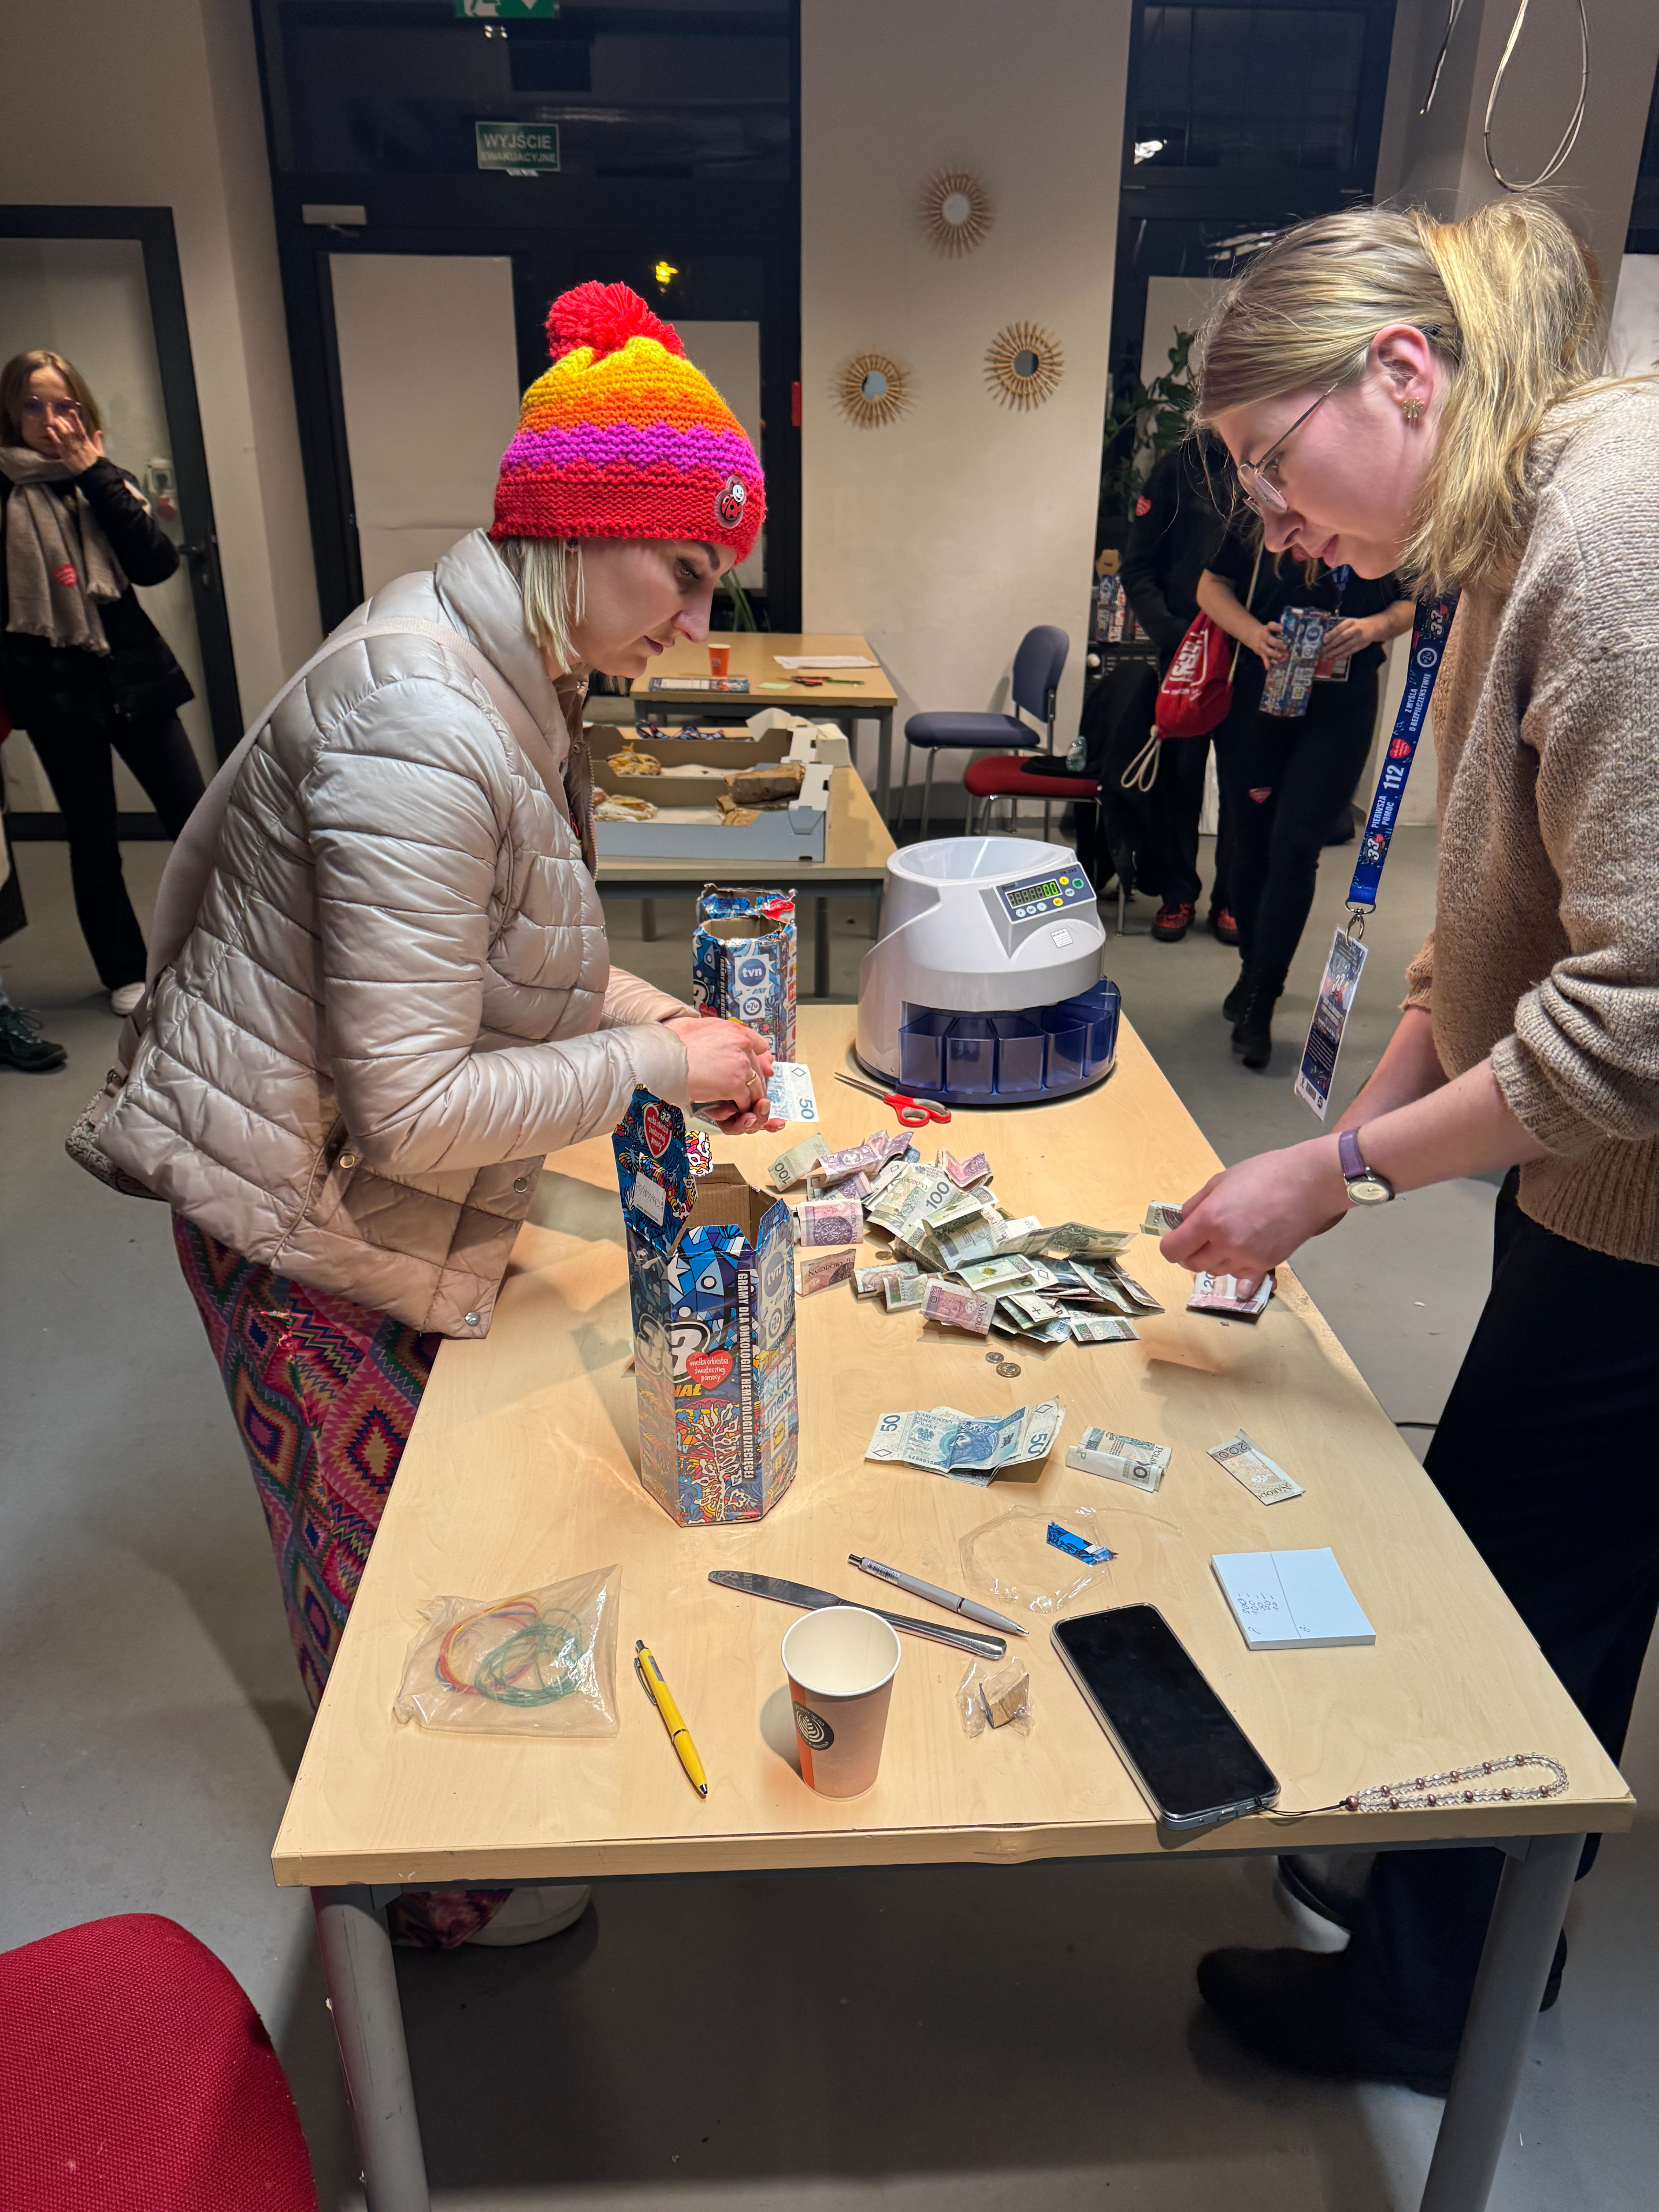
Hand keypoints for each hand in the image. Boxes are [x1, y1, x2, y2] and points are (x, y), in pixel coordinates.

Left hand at [38, 405, 102, 475]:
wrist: (93, 476)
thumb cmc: (97, 466)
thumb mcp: (100, 453)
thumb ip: (98, 441)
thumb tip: (98, 432)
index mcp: (87, 443)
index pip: (80, 428)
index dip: (75, 419)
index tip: (71, 411)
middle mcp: (78, 444)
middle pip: (69, 430)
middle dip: (64, 422)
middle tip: (59, 417)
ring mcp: (71, 449)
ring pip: (63, 435)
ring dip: (58, 427)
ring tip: (54, 420)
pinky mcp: (65, 455)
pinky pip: (58, 444)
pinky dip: (53, 436)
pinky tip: (49, 430)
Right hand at [666, 1015, 781, 1134]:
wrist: (662, 1059)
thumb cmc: (669, 1043)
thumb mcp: (693, 1025)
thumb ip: (708, 1029)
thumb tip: (703, 1030)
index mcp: (733, 1030)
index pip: (759, 1045)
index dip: (753, 1059)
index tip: (747, 1069)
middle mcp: (742, 1045)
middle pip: (758, 1069)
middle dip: (751, 1082)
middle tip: (742, 1092)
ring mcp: (741, 1065)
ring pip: (755, 1087)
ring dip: (747, 1097)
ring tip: (737, 1103)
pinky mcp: (736, 1085)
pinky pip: (746, 1101)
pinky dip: (739, 1108)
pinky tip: (729, 1109)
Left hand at [1159, 1140, 1347, 1296]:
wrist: (1309, 1184)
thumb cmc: (1266, 1174)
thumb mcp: (1221, 1180)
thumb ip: (1197, 1204)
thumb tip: (1182, 1223)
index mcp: (1210, 1219)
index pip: (1173, 1250)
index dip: (1170, 1246)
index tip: (1175, 1239)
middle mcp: (1226, 1243)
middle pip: (1192, 1264)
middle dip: (1190, 1253)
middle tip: (1198, 1239)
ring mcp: (1247, 1257)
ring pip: (1216, 1271)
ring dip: (1213, 1259)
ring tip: (1225, 1238)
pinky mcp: (1265, 1264)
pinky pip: (1239, 1274)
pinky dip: (1235, 1265)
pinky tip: (1243, 1246)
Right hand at [1252, 620, 1287, 667]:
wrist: (1250, 635)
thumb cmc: (1263, 631)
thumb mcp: (1268, 626)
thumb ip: (1275, 627)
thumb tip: (1283, 628)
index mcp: (1265, 630)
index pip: (1270, 626)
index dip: (1276, 627)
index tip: (1281, 628)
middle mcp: (1263, 638)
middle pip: (1269, 640)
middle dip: (1277, 643)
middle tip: (1285, 646)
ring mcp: (1261, 646)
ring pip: (1267, 650)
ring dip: (1274, 654)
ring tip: (1280, 656)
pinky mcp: (1260, 653)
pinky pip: (1264, 658)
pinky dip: (1266, 663)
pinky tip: (1268, 668)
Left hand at [1320, 615, 1371, 659]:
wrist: (1374, 627)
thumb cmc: (1357, 625)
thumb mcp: (1349, 623)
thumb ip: (1338, 629)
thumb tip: (1326, 637)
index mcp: (1350, 622)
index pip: (1339, 628)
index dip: (1331, 634)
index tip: (1324, 640)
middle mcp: (1355, 630)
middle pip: (1342, 638)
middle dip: (1332, 645)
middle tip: (1323, 650)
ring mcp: (1359, 638)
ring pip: (1346, 646)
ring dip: (1336, 652)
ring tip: (1327, 656)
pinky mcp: (1361, 646)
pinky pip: (1350, 651)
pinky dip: (1342, 655)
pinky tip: (1335, 658)